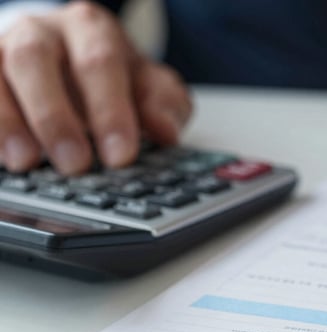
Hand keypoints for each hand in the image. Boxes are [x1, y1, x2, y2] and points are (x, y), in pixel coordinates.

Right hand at [0, 1, 191, 174]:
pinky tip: (3, 156)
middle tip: (76, 165)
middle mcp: (41, 31)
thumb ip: (163, 104)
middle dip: (56, 116)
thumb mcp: (147, 86)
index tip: (121, 155)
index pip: (100, 62)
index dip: (110, 111)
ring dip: (10, 121)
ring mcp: (2, 48)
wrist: (60, 55)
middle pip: (36, 59)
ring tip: (28, 163)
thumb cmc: (107, 76)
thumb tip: (167, 130)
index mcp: (90, 29)